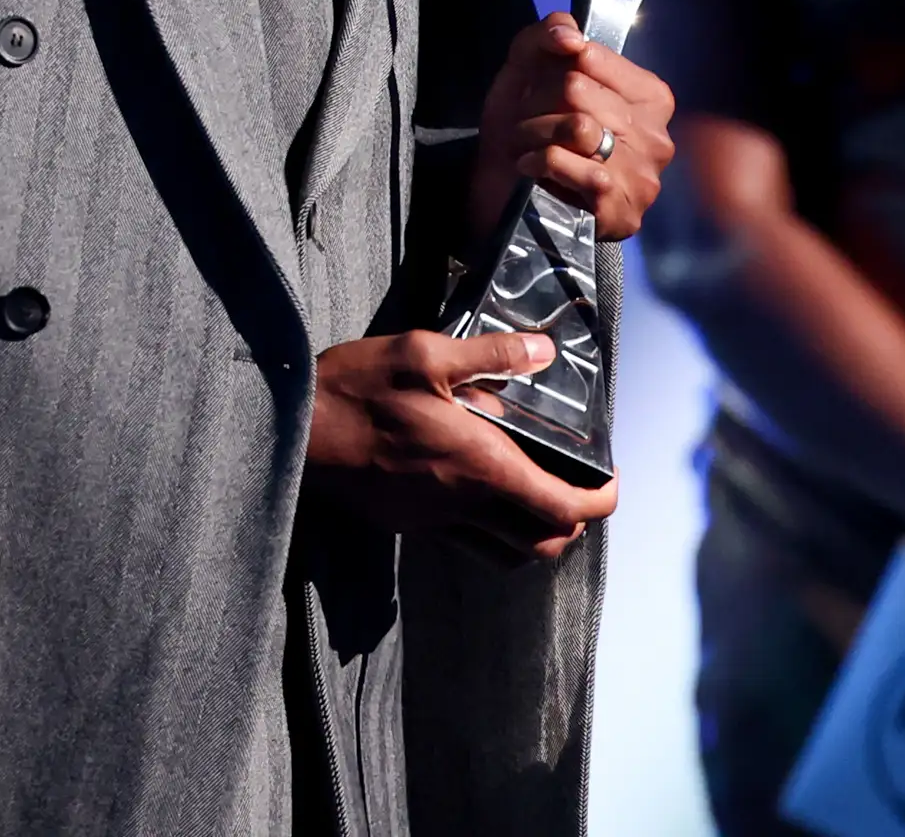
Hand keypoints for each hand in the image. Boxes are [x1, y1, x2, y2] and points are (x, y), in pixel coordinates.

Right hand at [304, 329, 618, 560]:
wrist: (293, 433)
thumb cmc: (356, 390)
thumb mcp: (424, 352)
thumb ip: (491, 355)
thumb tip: (544, 351)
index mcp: (480, 466)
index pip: (563, 508)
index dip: (600, 500)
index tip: (610, 477)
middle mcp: (464, 504)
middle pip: (544, 544)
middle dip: (573, 522)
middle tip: (576, 483)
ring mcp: (434, 521)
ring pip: (508, 554)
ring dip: (535, 533)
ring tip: (537, 492)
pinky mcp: (409, 524)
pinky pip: (468, 543)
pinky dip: (494, 531)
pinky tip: (483, 490)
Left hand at [469, 14, 675, 243]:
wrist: (506, 191)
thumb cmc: (529, 124)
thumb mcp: (531, 67)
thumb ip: (550, 33)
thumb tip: (572, 36)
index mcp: (651, 96)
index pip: (589, 57)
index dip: (552, 70)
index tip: (541, 87)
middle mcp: (657, 136)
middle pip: (578, 90)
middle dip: (536, 103)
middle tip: (525, 119)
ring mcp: (644, 176)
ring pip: (577, 127)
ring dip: (533, 132)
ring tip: (525, 142)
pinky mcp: (623, 211)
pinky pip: (573, 166)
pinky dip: (540, 161)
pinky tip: (531, 167)